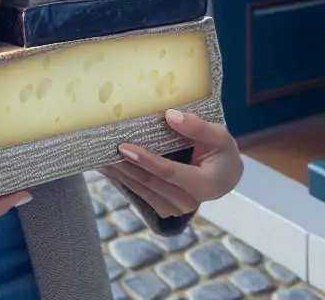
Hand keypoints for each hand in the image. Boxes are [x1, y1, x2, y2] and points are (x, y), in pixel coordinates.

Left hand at [100, 108, 242, 217]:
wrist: (225, 175)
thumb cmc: (222, 151)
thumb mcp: (219, 135)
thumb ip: (197, 126)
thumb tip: (169, 115)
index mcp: (204, 185)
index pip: (168, 172)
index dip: (145, 160)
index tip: (123, 147)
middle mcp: (189, 202)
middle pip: (150, 182)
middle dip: (124, 166)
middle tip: (101, 149)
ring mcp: (176, 209)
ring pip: (142, 190)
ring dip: (119, 174)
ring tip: (98, 157)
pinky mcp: (166, 208)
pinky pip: (141, 195)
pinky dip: (124, 181)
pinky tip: (109, 169)